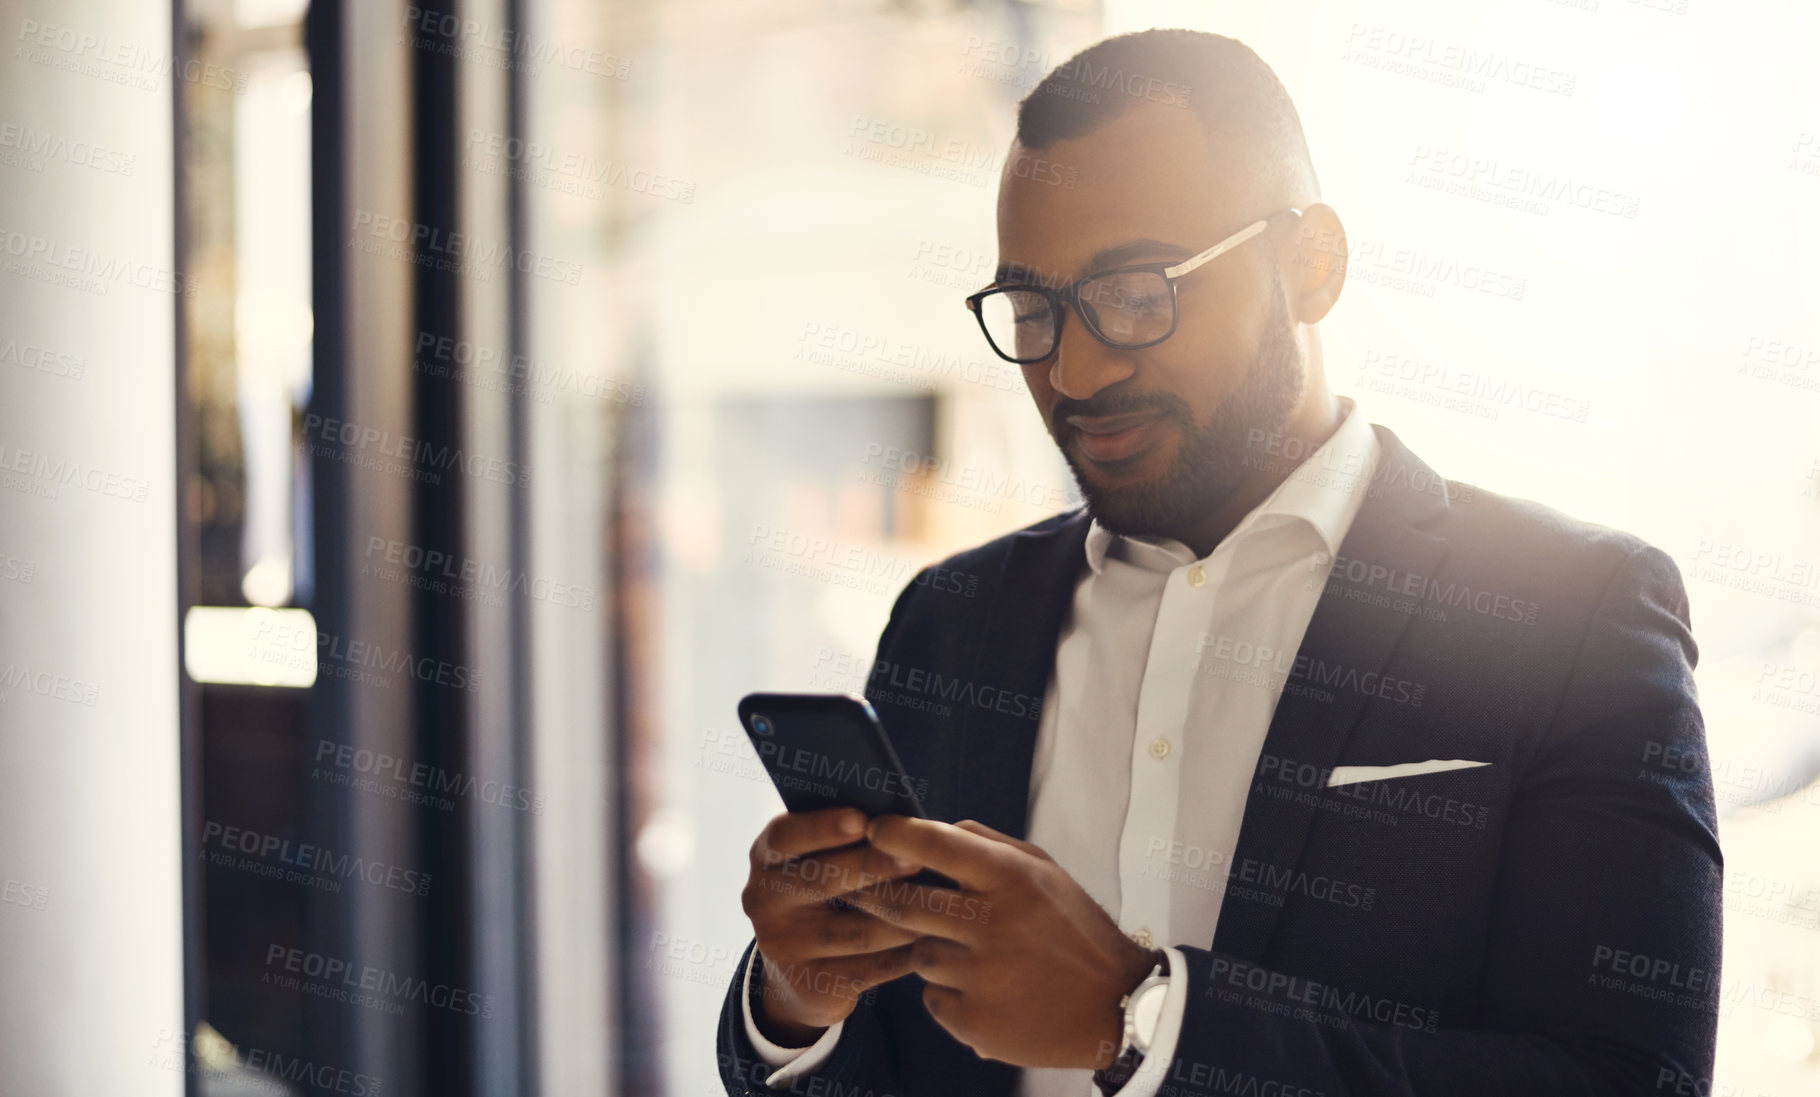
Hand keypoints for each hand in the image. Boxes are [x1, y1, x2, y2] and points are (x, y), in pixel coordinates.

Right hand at [739, 807, 928, 1045]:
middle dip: (873, 866)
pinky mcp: (813, 985)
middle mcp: (765, 900)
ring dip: (903, 914)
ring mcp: (785, 947)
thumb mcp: (817, 861)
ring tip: (940, 900)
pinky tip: (934, 938)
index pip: (785, 836)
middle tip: (916, 858)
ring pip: (856, 930)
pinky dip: (907, 952)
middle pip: (822, 880)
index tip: (863, 820)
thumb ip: (848, 839)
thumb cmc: (826, 894)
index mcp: (767, 858)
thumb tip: (908, 822)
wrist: (799, 975)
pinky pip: (871, 967)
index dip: (823, 827)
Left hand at [846, 815, 1161, 1068]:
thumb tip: (936, 828)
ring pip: (917, 953)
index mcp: (1012, 880)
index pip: (936, 844)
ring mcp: (981, 977)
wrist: (1117, 1005)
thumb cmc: (1076, 930)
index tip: (876, 829)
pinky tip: (977, 986)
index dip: (895, 833)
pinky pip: (932, 997)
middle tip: (862, 886)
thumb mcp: (1046, 872)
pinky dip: (945, 990)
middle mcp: (993, 925)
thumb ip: (989, 845)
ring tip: (960, 950)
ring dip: (926, 948)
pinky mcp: (975, 1021)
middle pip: (904, 903)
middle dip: (875, 891)